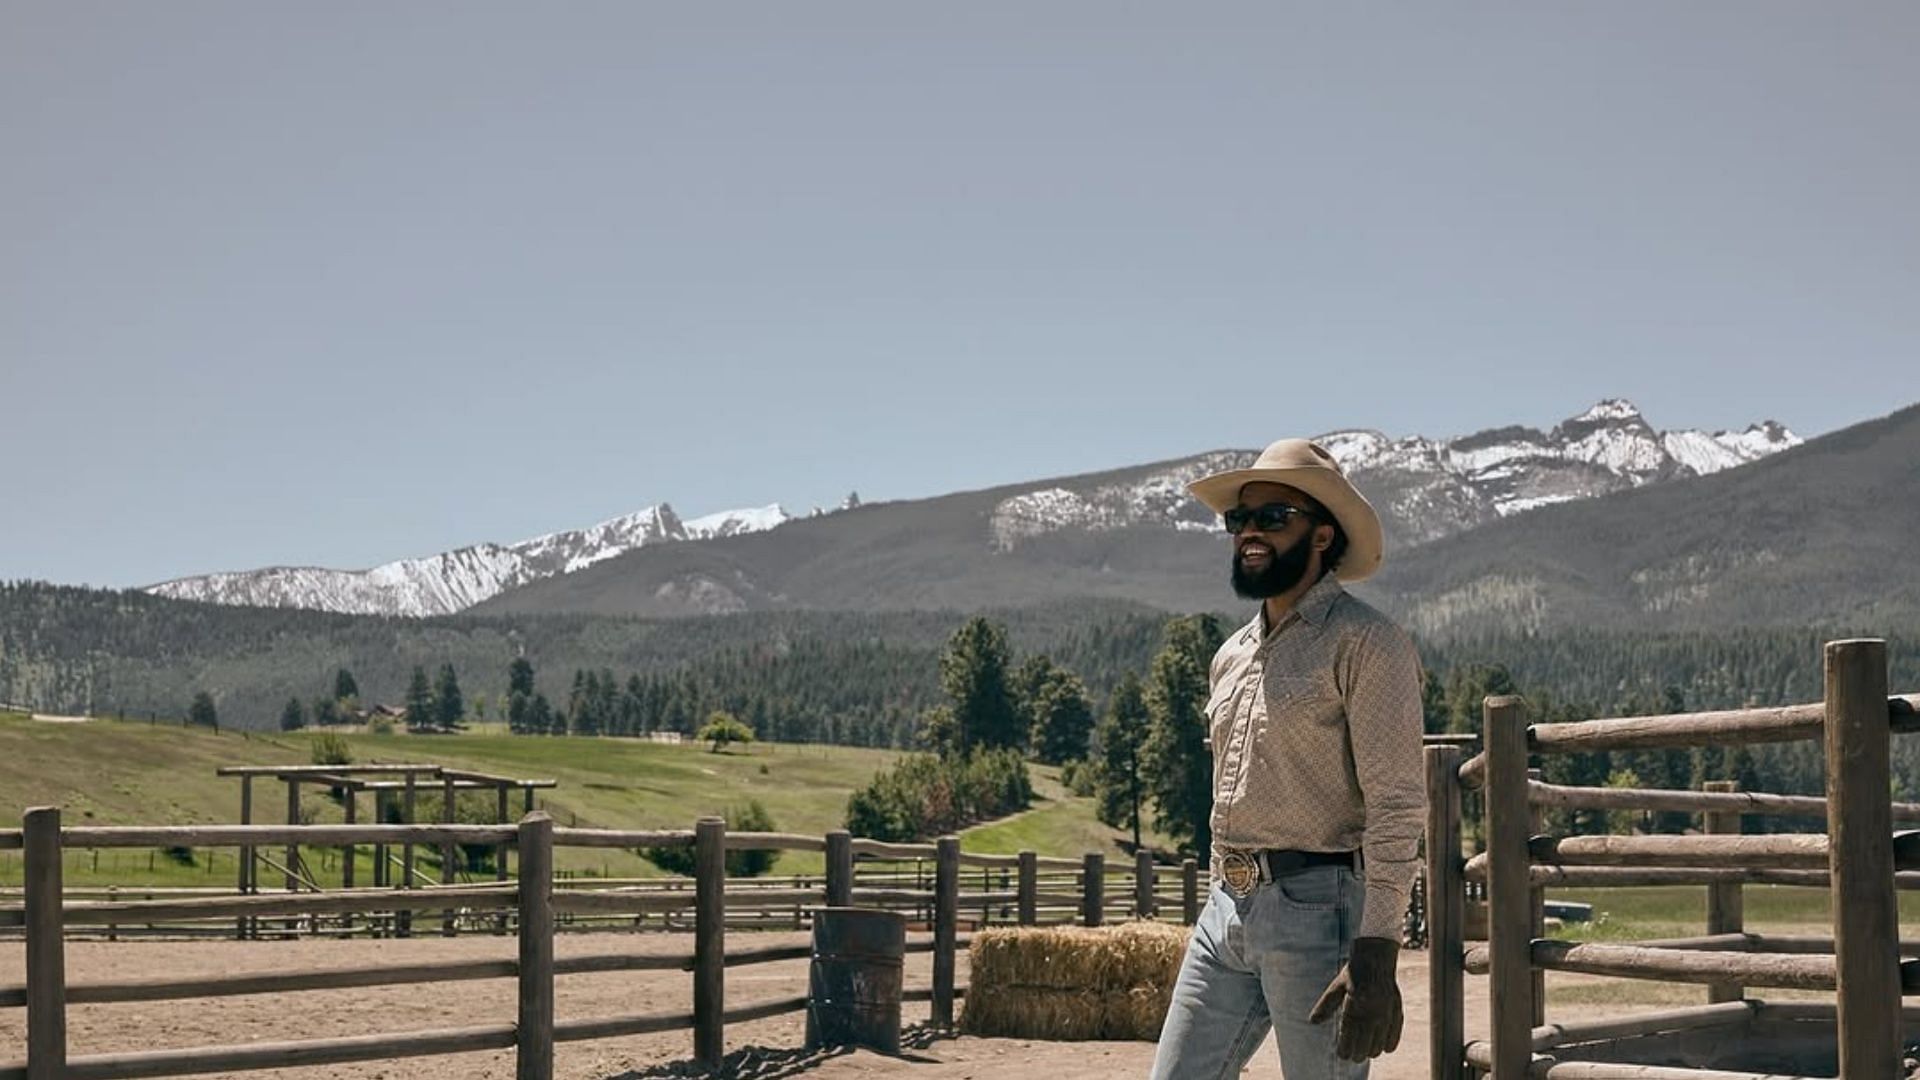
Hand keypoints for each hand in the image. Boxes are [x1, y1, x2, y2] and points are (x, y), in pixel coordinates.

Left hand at [1307, 936, 1402, 1060]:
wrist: (1376, 958)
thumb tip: (1312, 1022)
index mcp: (1354, 1005)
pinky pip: (1395, 1035)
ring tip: (1365, 1052)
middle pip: (1364, 1045)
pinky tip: (1383, 1048)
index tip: (1342, 1054)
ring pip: (1379, 1044)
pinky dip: (1389, 1044)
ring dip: (1372, 1050)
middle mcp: (1371, 1011)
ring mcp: (1386, 1012)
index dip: (1345, 1049)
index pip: (1349, 1036)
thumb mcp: (1336, 987)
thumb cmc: (1353, 973)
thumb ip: (1325, 1006)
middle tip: (1352, 1056)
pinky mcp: (1397, 1010)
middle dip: (1357, 1053)